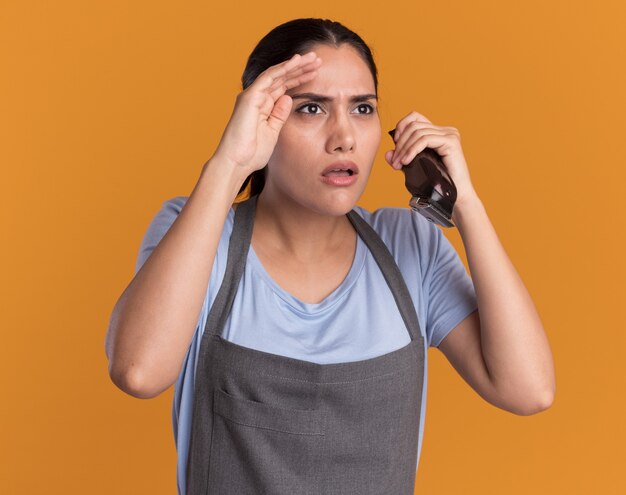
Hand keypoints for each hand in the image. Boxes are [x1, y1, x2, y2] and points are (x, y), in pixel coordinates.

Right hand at [211, 51, 321, 176]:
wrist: (236, 163)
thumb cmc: (252, 153)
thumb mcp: (273, 132)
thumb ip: (279, 115)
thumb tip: (288, 98)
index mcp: (263, 106)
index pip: (284, 87)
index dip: (300, 78)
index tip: (317, 73)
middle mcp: (257, 97)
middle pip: (282, 77)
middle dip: (301, 68)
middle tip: (318, 60)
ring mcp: (252, 96)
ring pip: (277, 73)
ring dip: (295, 64)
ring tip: (313, 57)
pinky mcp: (250, 97)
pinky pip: (268, 77)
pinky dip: (283, 68)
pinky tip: (297, 61)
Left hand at [385, 111, 476, 206]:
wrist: (455, 196)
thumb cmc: (437, 184)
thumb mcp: (414, 168)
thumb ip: (402, 159)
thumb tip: (388, 153)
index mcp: (437, 133)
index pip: (415, 117)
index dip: (401, 126)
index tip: (395, 144)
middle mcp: (445, 130)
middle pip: (414, 125)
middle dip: (400, 143)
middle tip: (395, 161)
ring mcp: (449, 134)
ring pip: (418, 132)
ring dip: (404, 148)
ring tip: (399, 163)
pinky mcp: (451, 142)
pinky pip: (425, 140)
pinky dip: (412, 150)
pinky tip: (406, 161)